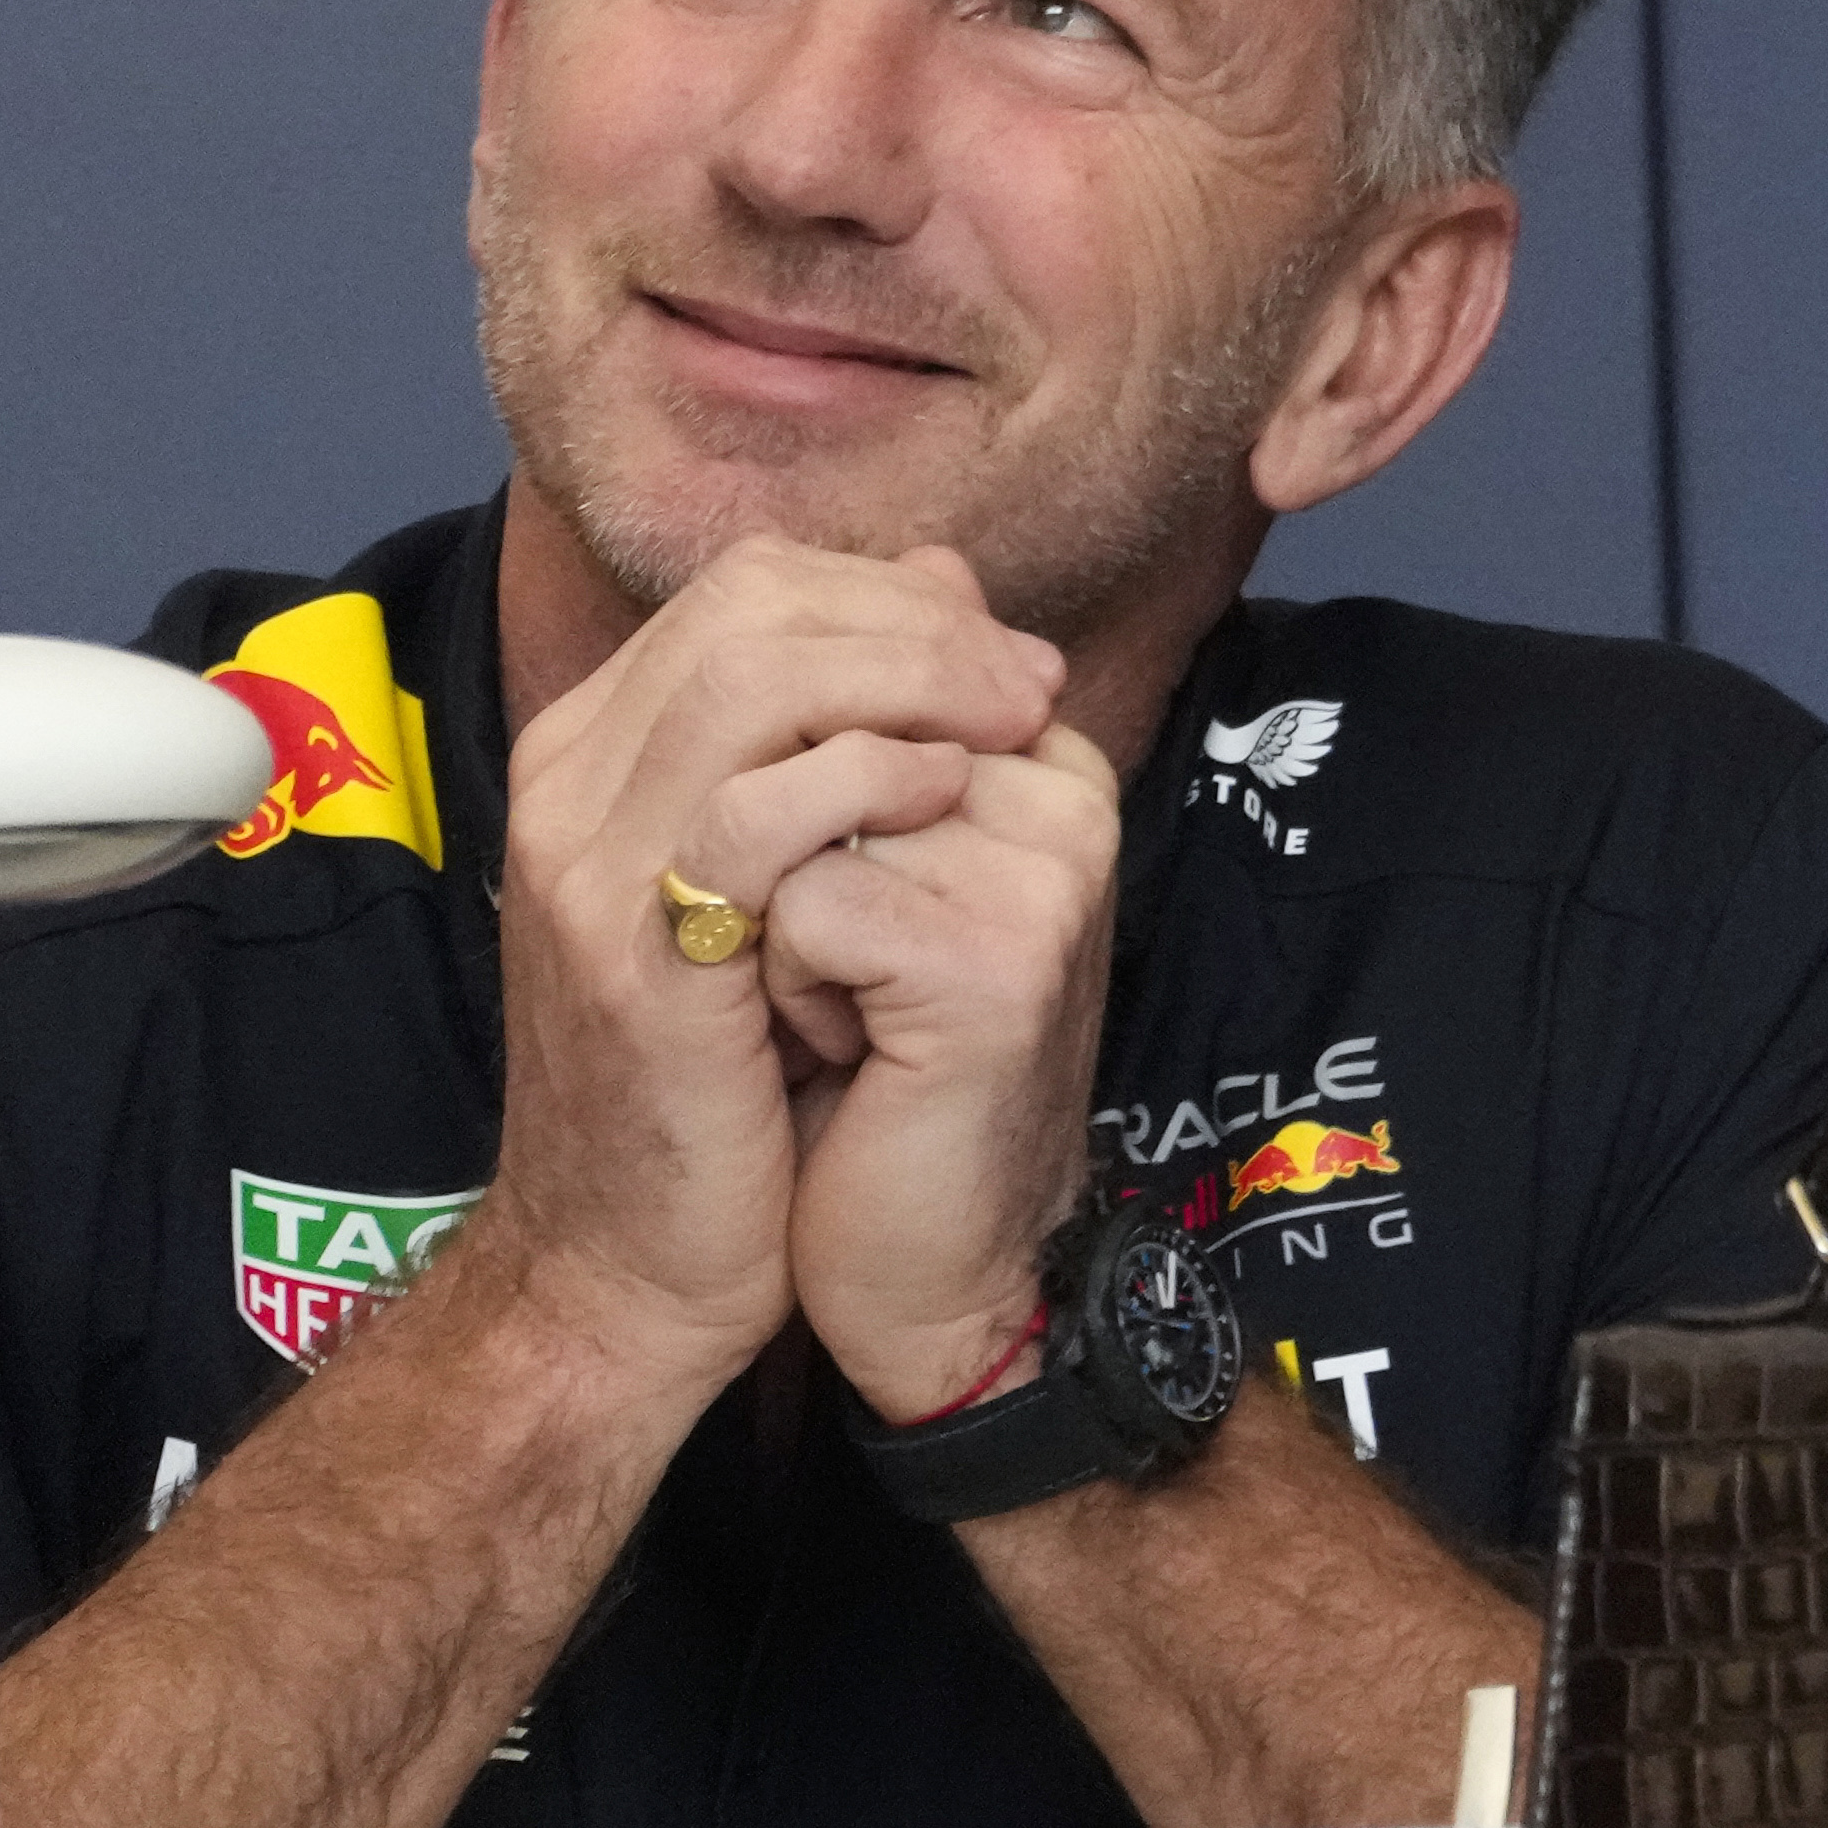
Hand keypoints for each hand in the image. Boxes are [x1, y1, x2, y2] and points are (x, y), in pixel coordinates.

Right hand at [478, 539, 1067, 1400]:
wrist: (633, 1266)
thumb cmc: (734, 1086)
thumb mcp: (797, 891)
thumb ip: (848, 747)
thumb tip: (951, 589)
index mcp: (601, 751)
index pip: (750, 590)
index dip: (893, 598)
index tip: (1009, 661)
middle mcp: (571, 781)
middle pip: (748, 606)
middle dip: (915, 624)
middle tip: (1029, 684)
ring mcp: (586, 859)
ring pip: (747, 678)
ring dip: (908, 683)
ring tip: (1010, 729)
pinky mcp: (629, 952)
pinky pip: (752, 813)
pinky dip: (866, 784)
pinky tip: (947, 803)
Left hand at [764, 713, 1124, 1419]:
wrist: (916, 1274)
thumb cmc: (874, 1078)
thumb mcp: (877, 868)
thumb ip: (897, 713)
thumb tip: (930, 553)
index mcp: (1047, 758)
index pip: (865, 644)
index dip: (782, 769)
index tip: (847, 895)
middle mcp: (1065, 795)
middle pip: (819, 711)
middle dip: (762, 831)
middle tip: (825, 961)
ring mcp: (1041, 874)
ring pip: (791, 801)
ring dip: (764, 914)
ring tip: (839, 1009)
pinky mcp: (994, 959)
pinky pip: (801, 903)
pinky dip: (782, 990)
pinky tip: (847, 1057)